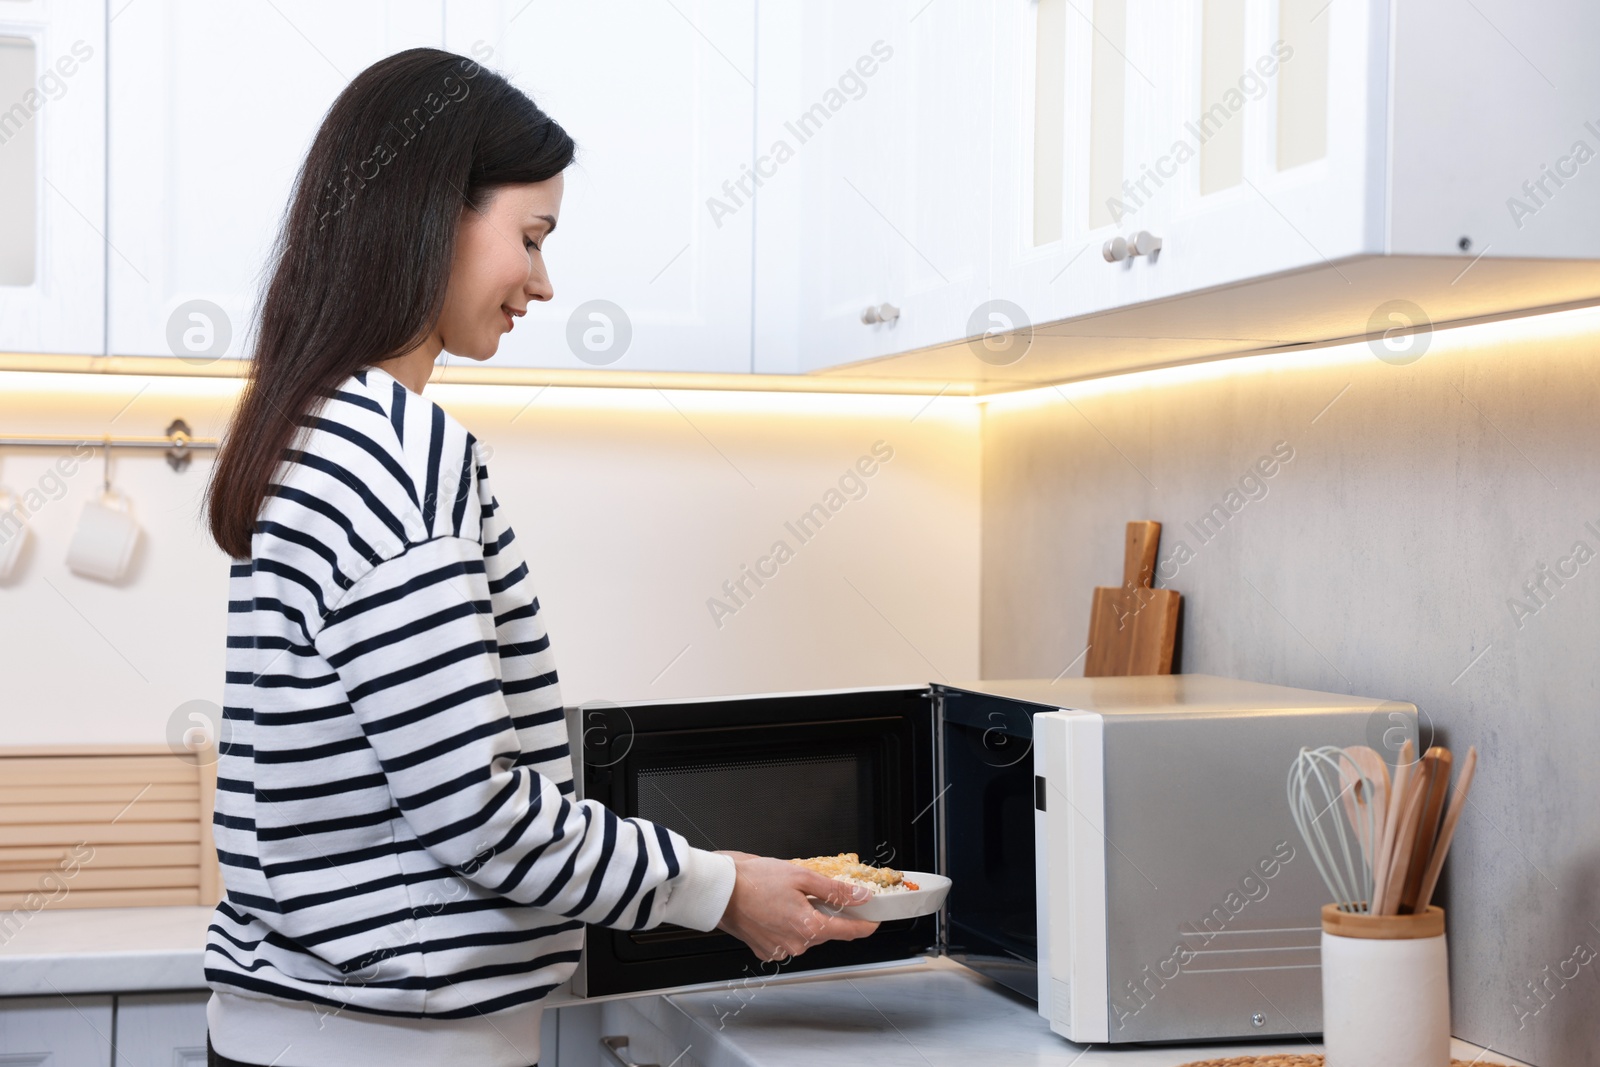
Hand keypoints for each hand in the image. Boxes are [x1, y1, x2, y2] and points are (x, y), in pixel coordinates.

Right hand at [713, 853, 877, 962]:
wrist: (719, 891)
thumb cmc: (754, 880)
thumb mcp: (801, 877)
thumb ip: (835, 890)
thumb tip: (861, 897)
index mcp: (809, 927)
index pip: (850, 931)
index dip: (866, 924)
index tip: (875, 918)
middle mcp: (797, 944)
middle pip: (826, 931)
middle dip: (827, 913)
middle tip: (816, 891)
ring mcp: (780, 950)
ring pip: (806, 935)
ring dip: (805, 918)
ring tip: (788, 897)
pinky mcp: (766, 951)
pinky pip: (787, 939)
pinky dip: (787, 925)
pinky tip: (776, 909)